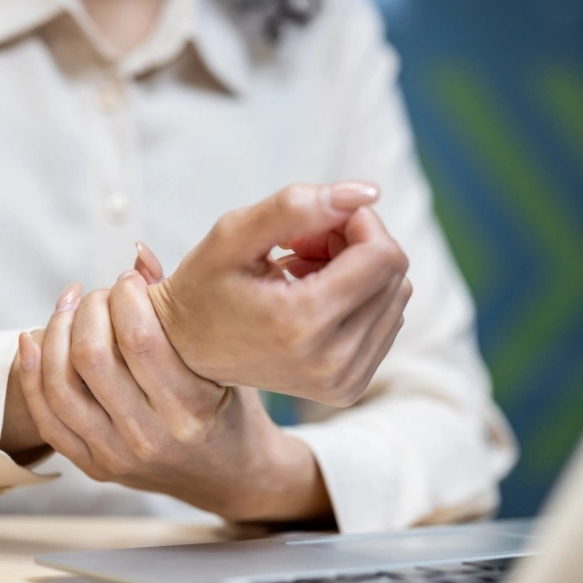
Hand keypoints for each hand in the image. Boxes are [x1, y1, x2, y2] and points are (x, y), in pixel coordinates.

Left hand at [15, 274, 331, 522]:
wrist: (230, 476)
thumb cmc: (230, 411)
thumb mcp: (222, 361)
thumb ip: (179, 309)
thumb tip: (137, 254)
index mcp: (191, 410)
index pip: (139, 339)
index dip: (124, 295)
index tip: (128, 279)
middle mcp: (151, 438)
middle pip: (92, 358)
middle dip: (89, 310)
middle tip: (100, 295)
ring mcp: (118, 457)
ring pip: (61, 385)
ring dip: (55, 332)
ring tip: (69, 308)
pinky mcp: (95, 466)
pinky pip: (47, 417)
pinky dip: (31, 373)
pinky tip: (33, 340)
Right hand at [145, 182, 412, 406]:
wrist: (186, 353)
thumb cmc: (205, 287)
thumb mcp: (234, 234)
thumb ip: (297, 206)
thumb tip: (367, 193)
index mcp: (302, 324)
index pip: (382, 255)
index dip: (356, 222)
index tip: (313, 223)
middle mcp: (331, 362)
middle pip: (394, 275)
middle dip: (355, 244)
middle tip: (301, 245)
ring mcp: (344, 382)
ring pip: (396, 297)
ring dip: (358, 271)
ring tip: (303, 272)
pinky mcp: (349, 388)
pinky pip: (387, 322)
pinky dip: (358, 298)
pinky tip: (314, 296)